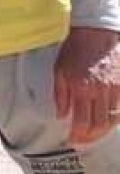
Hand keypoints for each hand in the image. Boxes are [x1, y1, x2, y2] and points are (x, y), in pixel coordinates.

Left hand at [54, 26, 119, 144]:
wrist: (96, 30)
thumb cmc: (75, 48)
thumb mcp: (59, 69)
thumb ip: (60, 95)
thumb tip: (61, 115)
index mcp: (81, 87)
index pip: (82, 121)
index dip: (78, 135)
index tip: (73, 141)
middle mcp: (99, 91)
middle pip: (99, 125)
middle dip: (90, 138)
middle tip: (82, 143)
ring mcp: (114, 88)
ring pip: (112, 119)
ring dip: (102, 131)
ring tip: (93, 136)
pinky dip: (114, 119)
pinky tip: (106, 123)